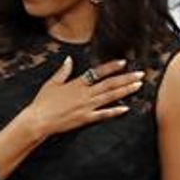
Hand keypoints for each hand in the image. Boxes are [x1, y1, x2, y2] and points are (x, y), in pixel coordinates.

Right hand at [24, 56, 142, 138]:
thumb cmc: (43, 102)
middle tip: (141, 74)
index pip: (98, 72)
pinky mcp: (85, 119)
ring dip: (125, 91)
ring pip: (110, 97)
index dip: (112, 67)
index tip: (124, 62)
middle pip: (109, 84)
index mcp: (77, 84)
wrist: (39, 120)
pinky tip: (126, 108)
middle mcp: (85, 94)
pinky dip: (114, 112)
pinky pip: (103, 115)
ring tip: (138, 86)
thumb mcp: (52, 83)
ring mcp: (86, 107)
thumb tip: (69, 59)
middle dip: (126, 78)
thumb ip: (63, 71)